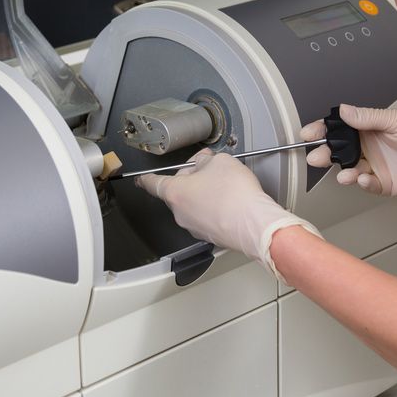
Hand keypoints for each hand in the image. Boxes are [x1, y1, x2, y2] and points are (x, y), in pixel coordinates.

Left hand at [136, 148, 320, 277]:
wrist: (255, 225)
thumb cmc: (236, 195)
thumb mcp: (220, 162)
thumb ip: (205, 160)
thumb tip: (203, 163)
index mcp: (175, 193)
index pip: (152, 183)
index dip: (146, 179)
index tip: (141, 179)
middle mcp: (180, 213)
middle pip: (178, 192)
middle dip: (191, 180)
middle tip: (210, 170)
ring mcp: (195, 227)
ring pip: (193, 205)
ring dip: (205, 195)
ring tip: (227, 187)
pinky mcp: (211, 236)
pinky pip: (208, 218)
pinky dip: (216, 209)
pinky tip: (232, 202)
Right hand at [300, 104, 396, 198]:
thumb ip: (369, 117)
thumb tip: (345, 110)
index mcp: (370, 128)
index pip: (340, 128)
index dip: (323, 130)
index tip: (309, 132)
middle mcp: (369, 147)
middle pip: (339, 151)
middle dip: (324, 153)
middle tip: (316, 156)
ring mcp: (376, 165)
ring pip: (349, 169)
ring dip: (342, 171)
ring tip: (343, 173)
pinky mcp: (384, 183)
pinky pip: (367, 184)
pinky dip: (362, 182)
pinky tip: (363, 177)